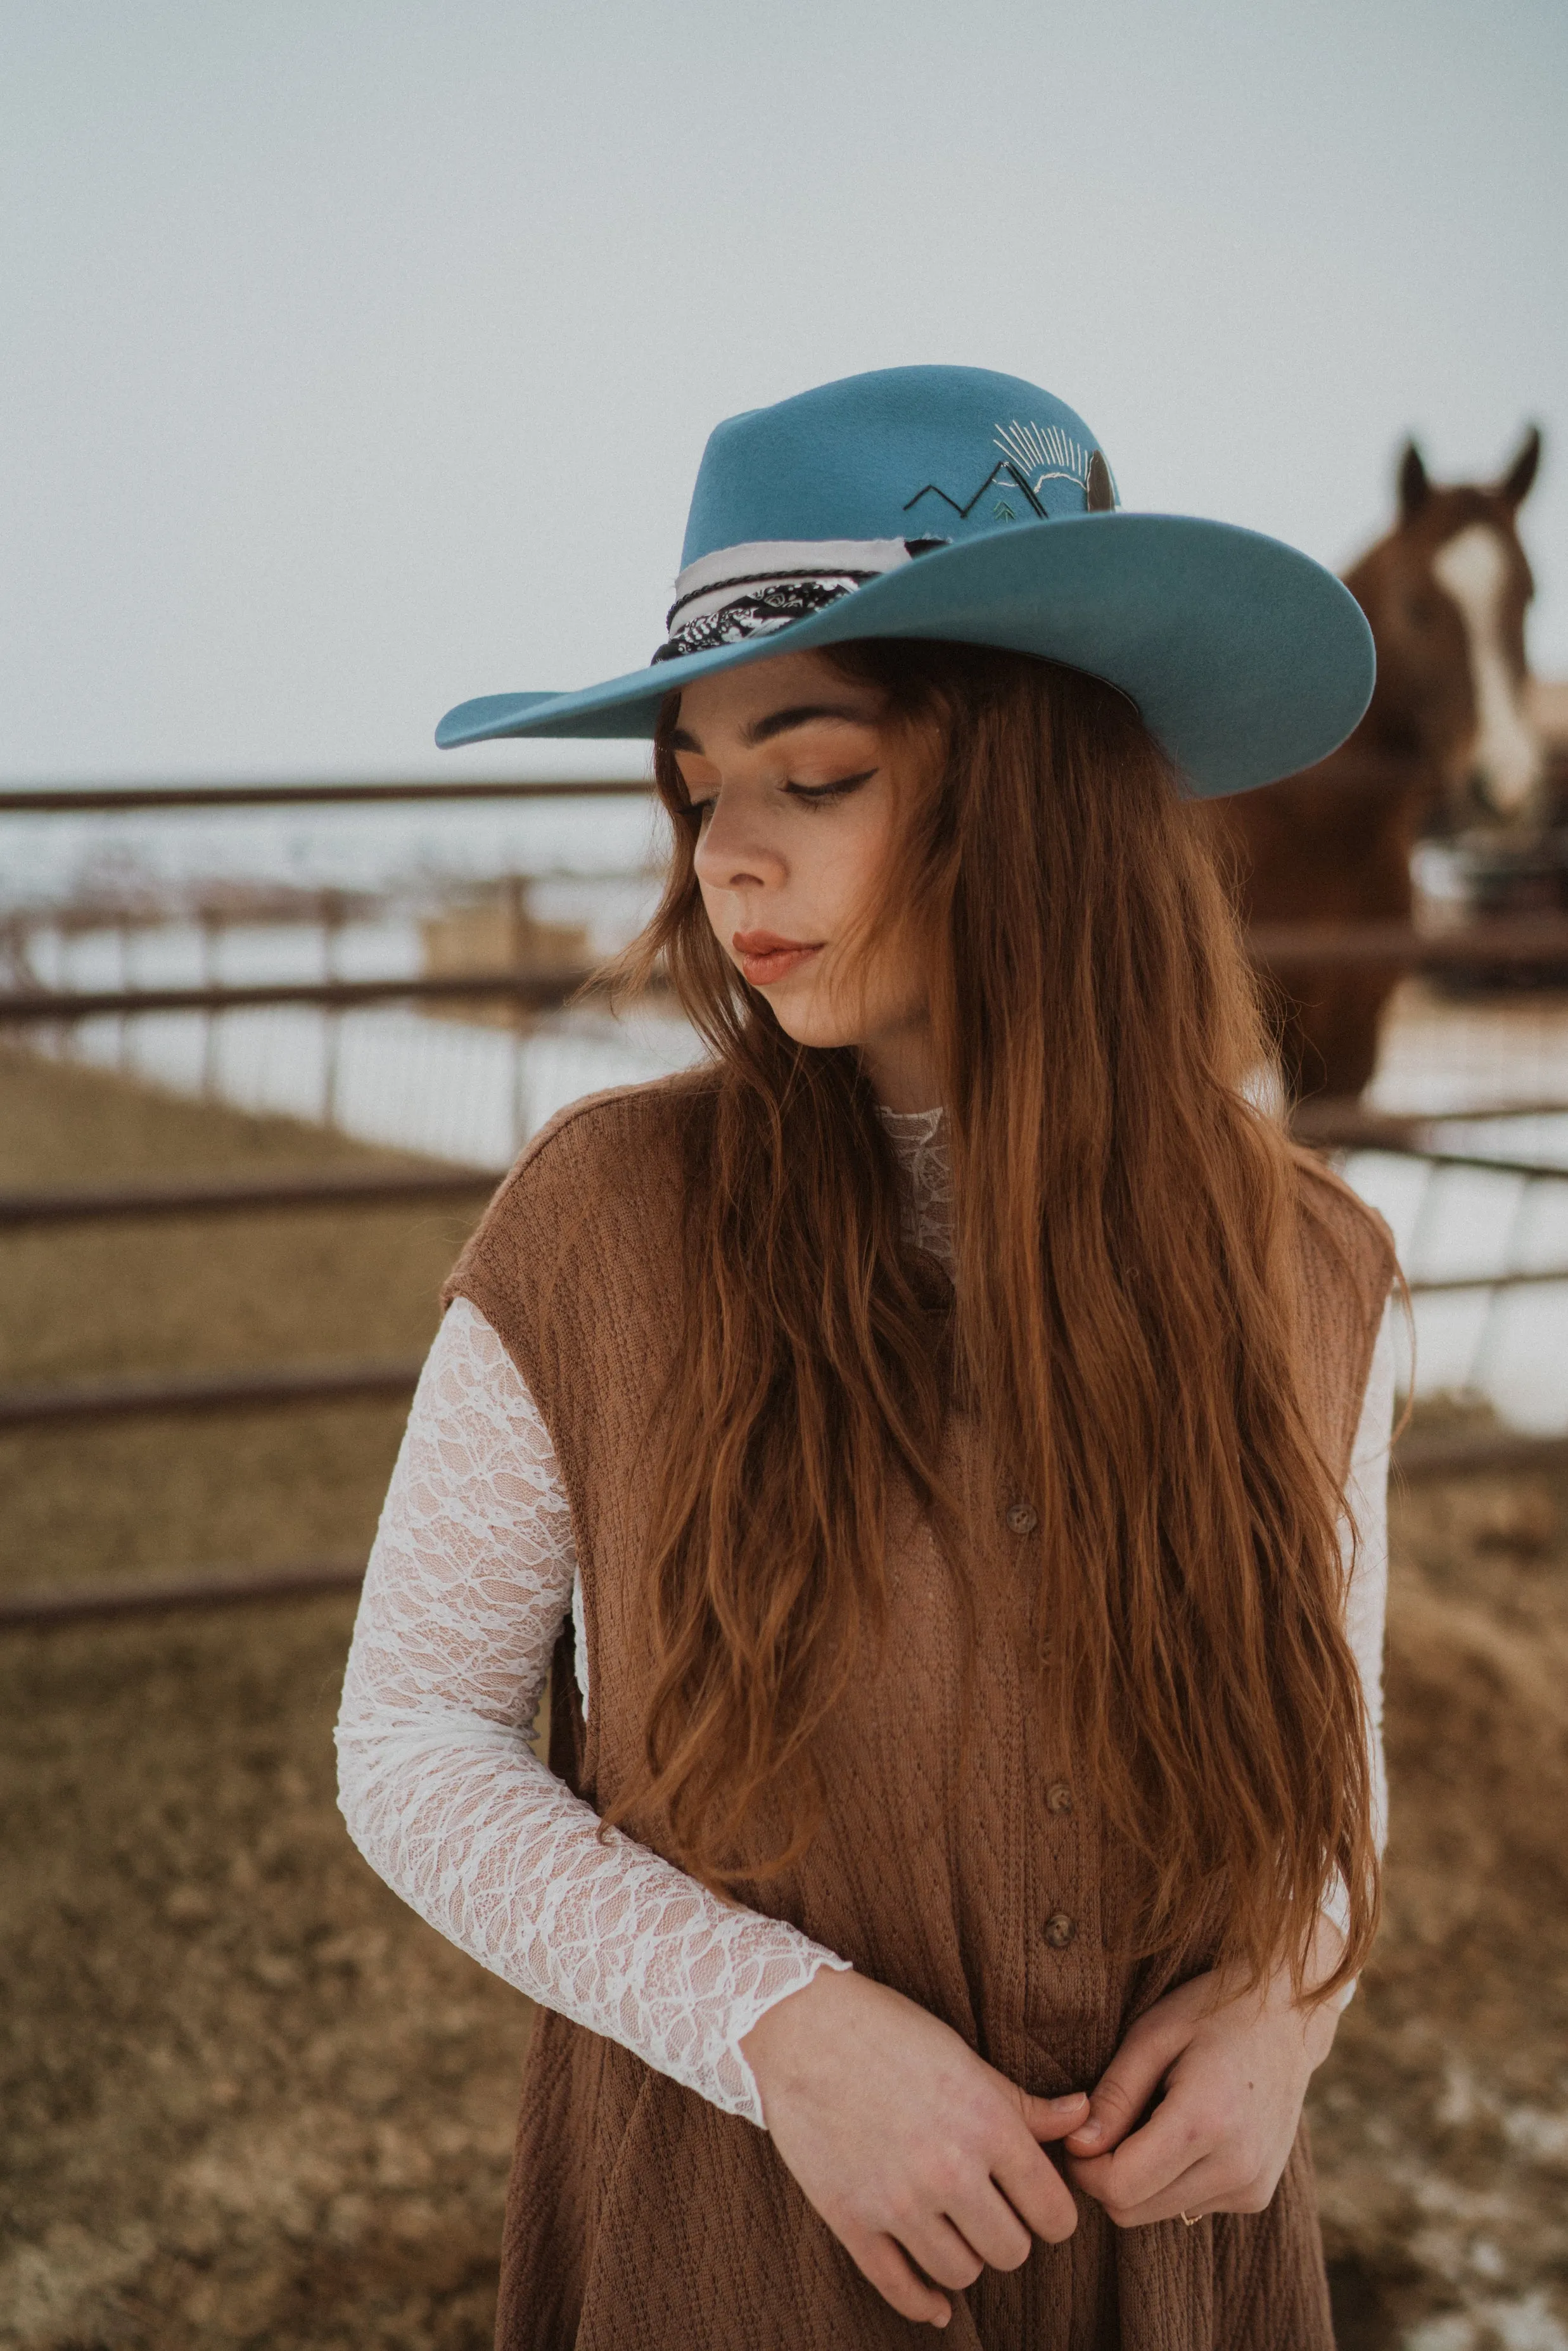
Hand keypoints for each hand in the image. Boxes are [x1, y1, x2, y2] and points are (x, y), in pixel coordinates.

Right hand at [741, 1967, 1086, 2328]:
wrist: (799, 2026)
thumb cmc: (889, 2032)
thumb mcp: (965, 2058)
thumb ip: (1025, 2103)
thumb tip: (1084, 2117)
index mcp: (986, 2124)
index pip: (1054, 2212)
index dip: (1053, 2215)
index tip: (1039, 2207)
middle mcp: (948, 2168)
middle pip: (1012, 2251)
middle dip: (1008, 2235)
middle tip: (992, 2213)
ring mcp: (897, 2200)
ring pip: (962, 2273)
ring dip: (965, 2258)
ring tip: (956, 2231)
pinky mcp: (851, 2220)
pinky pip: (900, 2288)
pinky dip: (924, 2303)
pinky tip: (936, 2302)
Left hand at [1062, 1931, 1346, 2228]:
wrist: (1287, 2019)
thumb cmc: (1212, 2013)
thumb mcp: (1152, 2035)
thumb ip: (1115, 2095)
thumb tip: (1077, 2147)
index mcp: (1206, 2121)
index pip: (1120, 2187)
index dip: (1084, 2167)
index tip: (1078, 2131)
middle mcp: (1235, 2167)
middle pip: (1133, 2209)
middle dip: (1105, 2174)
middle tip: (1107, 2122)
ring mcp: (1250, 2187)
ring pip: (1156, 2213)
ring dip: (1138, 2178)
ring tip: (1152, 2118)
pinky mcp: (1256, 2196)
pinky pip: (1186, 2205)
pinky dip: (1170, 2179)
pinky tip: (1184, 2133)